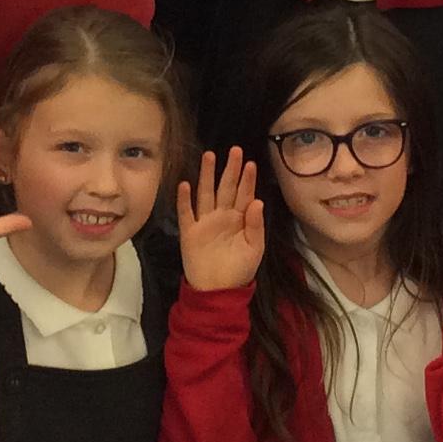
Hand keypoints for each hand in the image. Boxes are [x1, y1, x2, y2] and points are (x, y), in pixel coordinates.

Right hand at [176, 150, 265, 291]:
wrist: (216, 291)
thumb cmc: (239, 270)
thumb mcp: (254, 249)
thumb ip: (255, 225)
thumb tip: (257, 201)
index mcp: (240, 220)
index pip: (244, 194)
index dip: (247, 180)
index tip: (250, 163)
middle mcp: (222, 216)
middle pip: (226, 188)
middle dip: (230, 169)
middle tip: (235, 150)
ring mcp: (205, 222)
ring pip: (206, 193)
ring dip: (207, 175)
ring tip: (209, 156)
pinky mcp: (190, 232)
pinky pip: (186, 212)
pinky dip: (185, 199)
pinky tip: (185, 185)